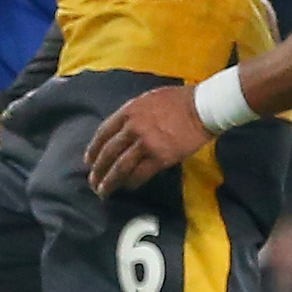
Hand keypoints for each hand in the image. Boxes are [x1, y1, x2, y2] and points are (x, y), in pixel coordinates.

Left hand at [84, 85, 206, 195]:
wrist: (203, 107)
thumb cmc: (179, 100)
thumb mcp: (148, 99)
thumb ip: (133, 114)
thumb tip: (123, 130)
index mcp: (129, 111)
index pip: (103, 133)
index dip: (93, 149)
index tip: (88, 161)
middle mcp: (133, 128)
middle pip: (108, 153)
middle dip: (98, 170)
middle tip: (92, 181)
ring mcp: (146, 144)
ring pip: (120, 167)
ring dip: (110, 181)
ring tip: (103, 191)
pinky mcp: (160, 158)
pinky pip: (140, 174)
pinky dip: (132, 182)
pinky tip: (128, 187)